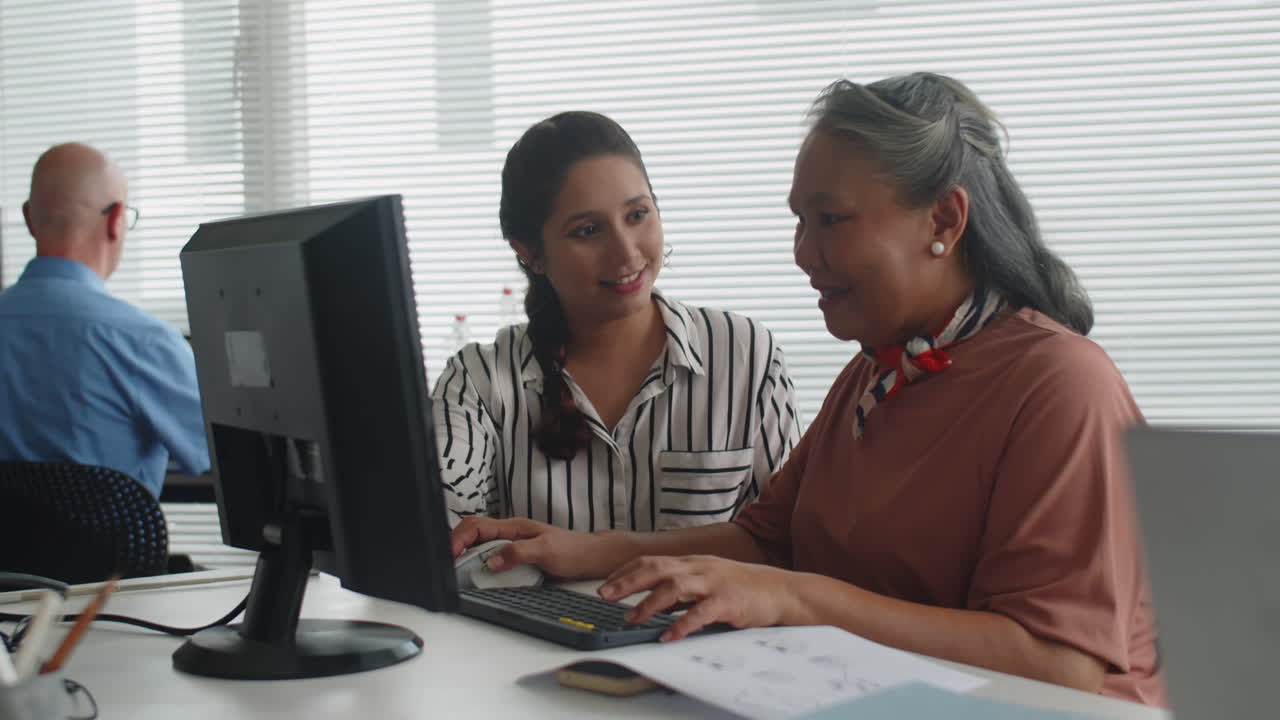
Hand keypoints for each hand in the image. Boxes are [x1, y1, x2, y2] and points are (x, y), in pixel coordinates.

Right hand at [450, 516, 628, 579]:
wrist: (592, 558)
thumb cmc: (574, 550)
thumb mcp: (547, 551)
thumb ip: (519, 553)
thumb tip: (494, 560)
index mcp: (514, 527)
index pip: (476, 526)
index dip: (458, 538)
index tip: (449, 554)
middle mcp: (510, 535)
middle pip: (472, 533)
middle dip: (455, 545)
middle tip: (447, 565)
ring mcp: (512, 546)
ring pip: (479, 546)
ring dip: (465, 556)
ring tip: (455, 570)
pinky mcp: (516, 559)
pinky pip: (490, 558)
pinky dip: (478, 565)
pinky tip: (475, 574)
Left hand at [598, 555, 796, 641]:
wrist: (781, 590)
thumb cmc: (742, 587)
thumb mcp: (707, 581)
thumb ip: (681, 589)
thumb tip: (651, 600)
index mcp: (692, 563)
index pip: (651, 561)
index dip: (626, 572)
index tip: (605, 584)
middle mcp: (699, 568)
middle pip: (656, 568)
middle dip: (627, 582)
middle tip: (604, 596)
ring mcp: (713, 583)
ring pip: (675, 587)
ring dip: (649, 603)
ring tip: (631, 618)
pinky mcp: (728, 602)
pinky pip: (701, 613)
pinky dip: (682, 625)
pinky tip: (668, 636)